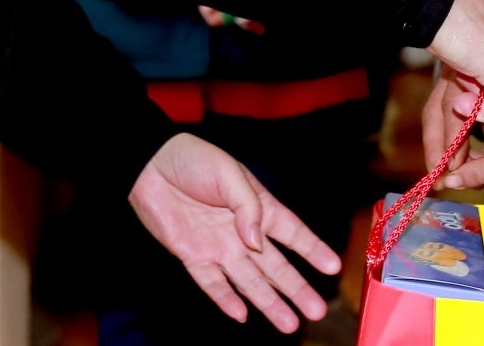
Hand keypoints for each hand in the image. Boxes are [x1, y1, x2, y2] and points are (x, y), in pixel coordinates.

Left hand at [128, 132, 340, 331]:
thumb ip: (247, 206)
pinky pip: (213, 284)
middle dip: (296, 289)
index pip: (292, 233)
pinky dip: (227, 299)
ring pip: (249, 282)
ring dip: (269, 303)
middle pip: (275, 266)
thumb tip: (258, 242)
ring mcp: (219, 247)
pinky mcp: (193, 257)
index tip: (333, 267)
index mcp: (258, 206)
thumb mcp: (227, 173)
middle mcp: (242, 232)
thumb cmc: (193, 160)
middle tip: (317, 310)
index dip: (312, 249)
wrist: (149, 165)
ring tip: (289, 325)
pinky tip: (243, 316)